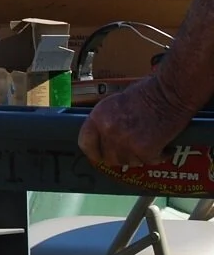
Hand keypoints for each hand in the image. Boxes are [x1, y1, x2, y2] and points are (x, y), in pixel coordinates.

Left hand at [79, 76, 195, 167]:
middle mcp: (108, 132)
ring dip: (139, 157)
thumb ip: (106, 120)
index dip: (93, 151)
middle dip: (120, 156)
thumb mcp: (114, 102)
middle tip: (131, 151)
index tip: (99, 154)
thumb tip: (104, 136)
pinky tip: (164, 147)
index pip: (85, 144)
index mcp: (98, 118)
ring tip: (149, 146)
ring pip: (129, 162)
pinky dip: (159, 156)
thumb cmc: (145, 92)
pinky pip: (149, 161)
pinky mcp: (146, 151)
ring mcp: (126, 143)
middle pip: (109, 157)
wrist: (169, 93)